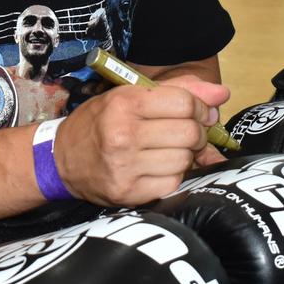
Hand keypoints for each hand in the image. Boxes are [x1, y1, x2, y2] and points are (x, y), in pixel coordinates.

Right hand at [53, 75, 229, 205]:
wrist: (60, 159)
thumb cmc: (99, 122)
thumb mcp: (129, 95)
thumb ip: (178, 91)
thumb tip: (222, 94)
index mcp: (124, 103)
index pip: (185, 103)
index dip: (200, 108)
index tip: (197, 113)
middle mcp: (123, 134)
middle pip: (190, 133)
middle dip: (196, 133)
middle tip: (184, 133)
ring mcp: (125, 166)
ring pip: (184, 160)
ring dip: (184, 156)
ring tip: (167, 150)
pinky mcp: (128, 193)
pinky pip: (173, 183)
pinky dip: (172, 175)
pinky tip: (157, 168)